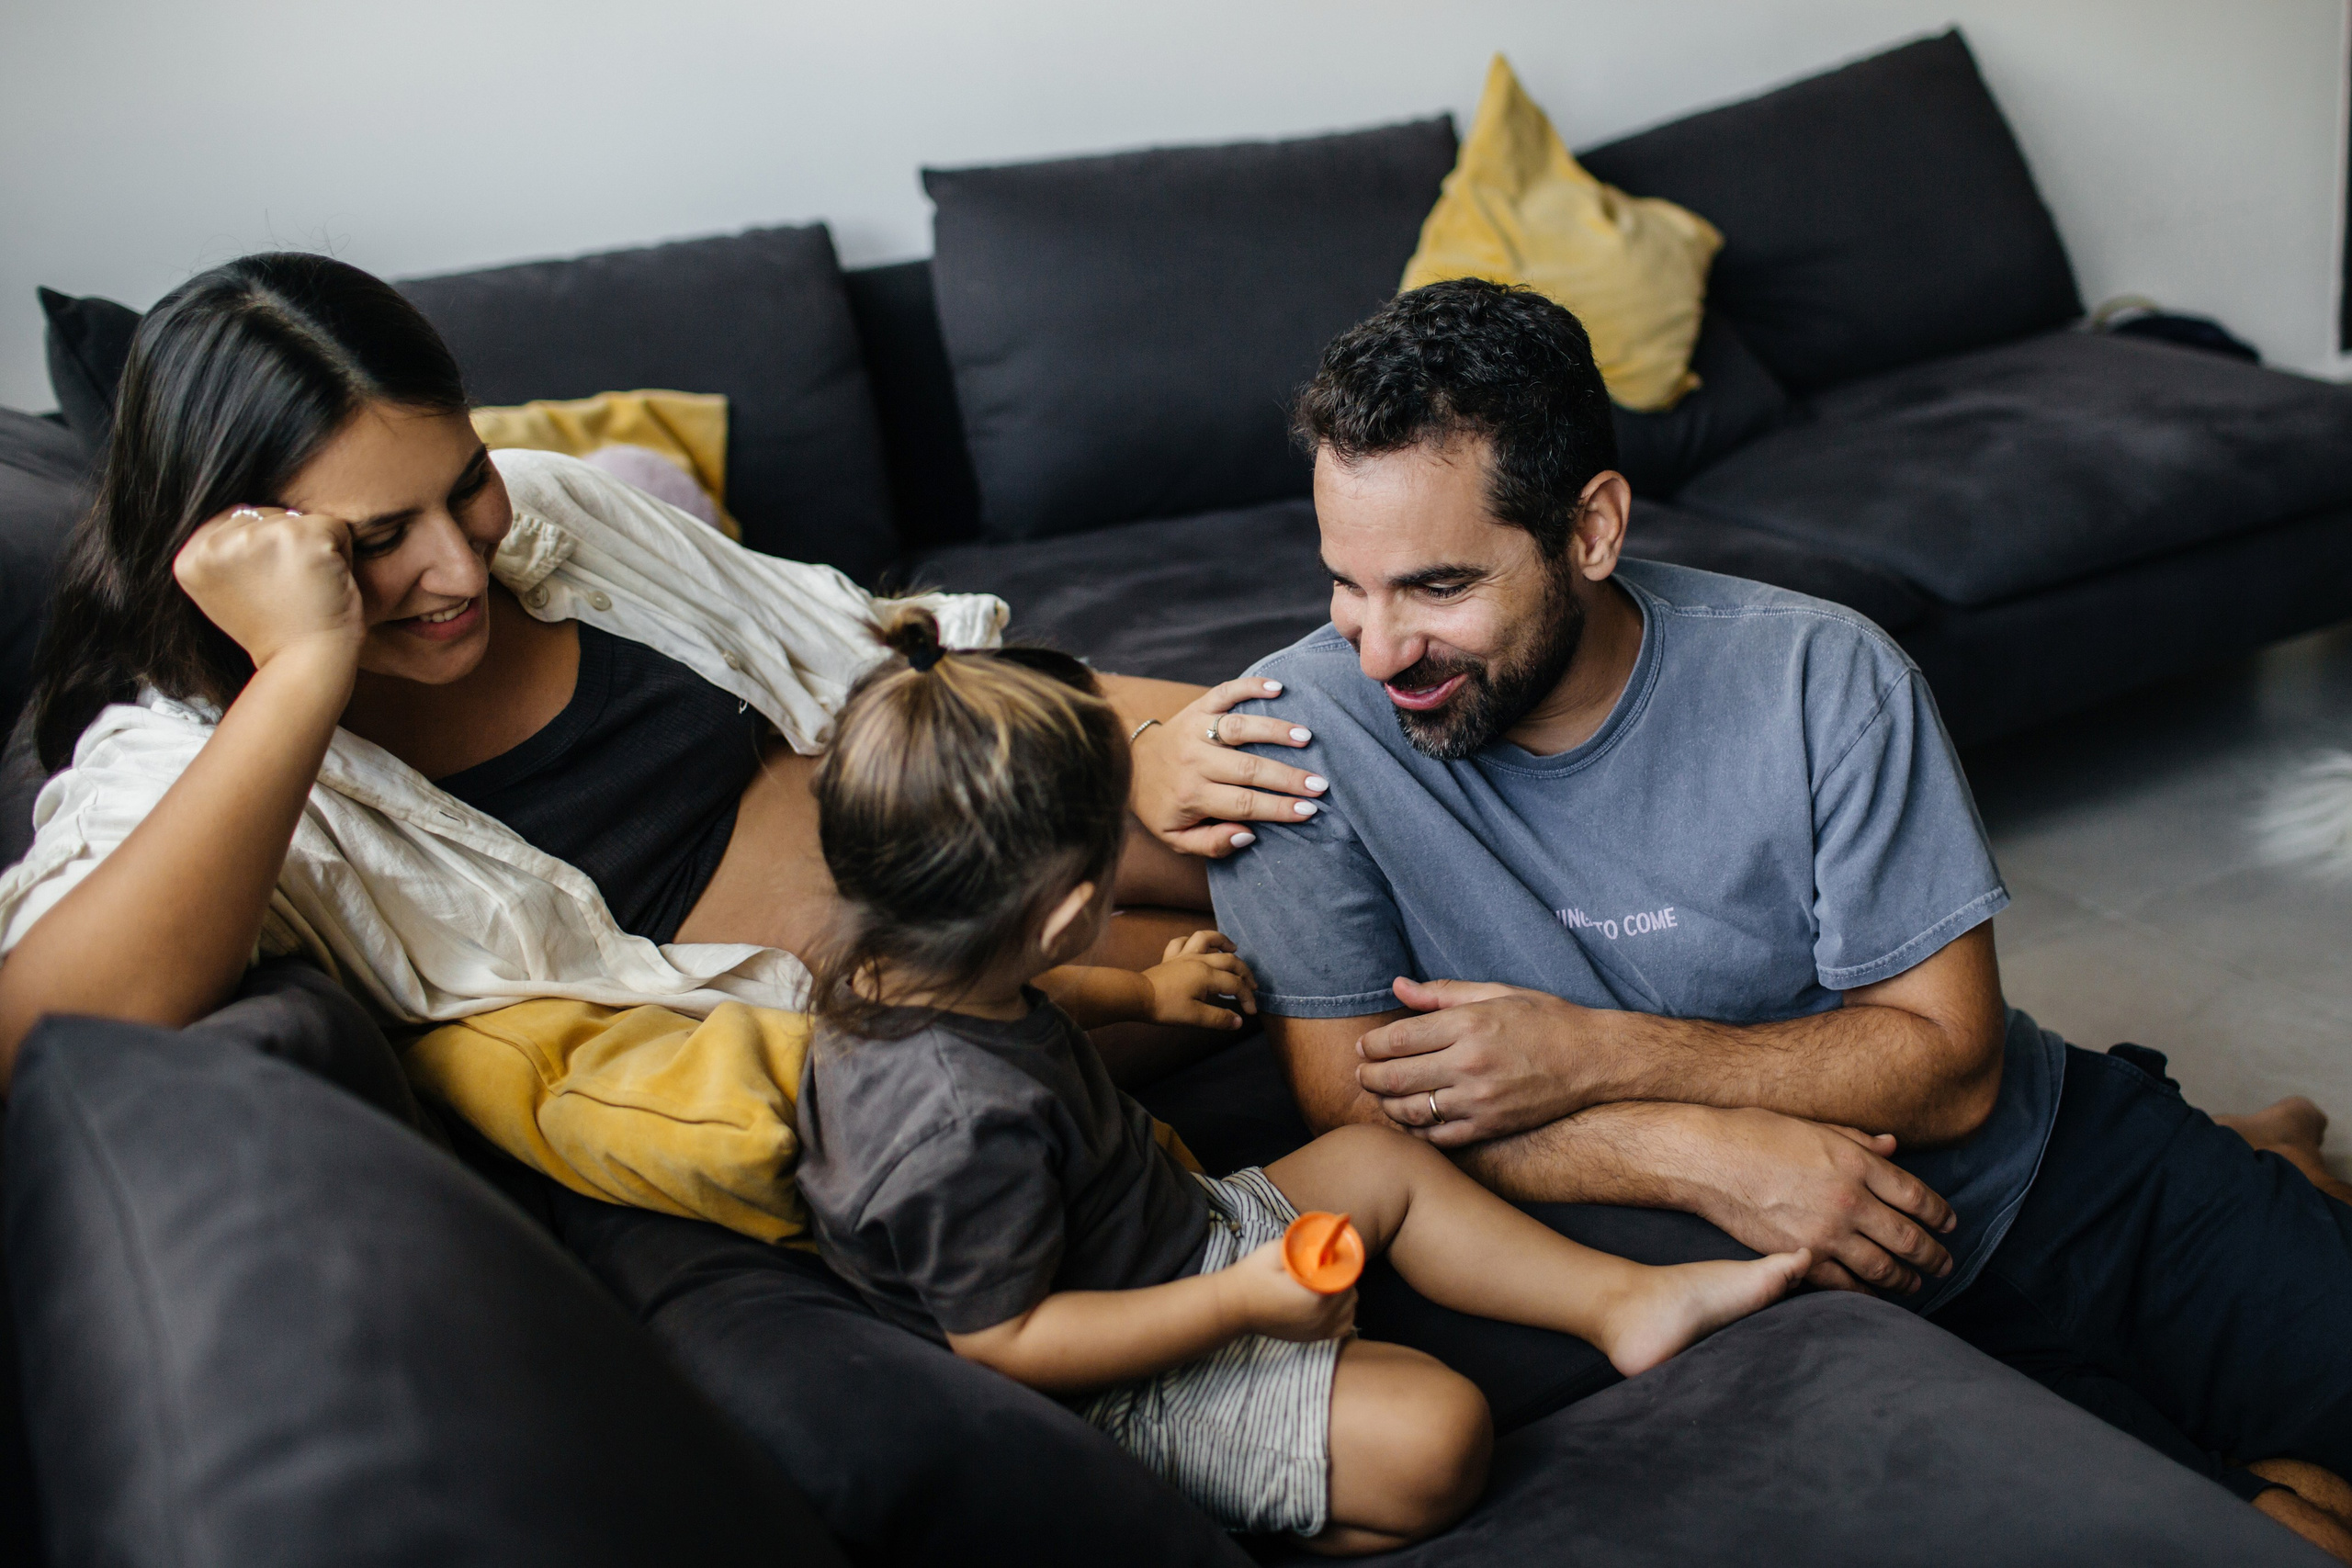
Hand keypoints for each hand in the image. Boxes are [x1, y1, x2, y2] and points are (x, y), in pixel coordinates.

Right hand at [173, 505, 364, 670]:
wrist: (304, 663)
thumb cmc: (276, 632)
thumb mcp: (225, 592)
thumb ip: (225, 553)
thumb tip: (245, 514)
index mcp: (190, 558)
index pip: (235, 518)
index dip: (263, 550)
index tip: (267, 589)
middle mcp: (216, 543)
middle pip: (267, 515)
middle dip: (286, 548)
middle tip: (289, 593)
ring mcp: (258, 537)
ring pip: (299, 519)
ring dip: (313, 550)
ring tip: (307, 590)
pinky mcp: (301, 535)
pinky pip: (335, 527)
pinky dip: (343, 554)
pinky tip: (328, 585)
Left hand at [1129, 677, 1328, 857]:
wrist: (1128, 767)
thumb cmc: (1162, 806)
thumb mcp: (1176, 838)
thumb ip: (1211, 844)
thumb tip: (1248, 834)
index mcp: (1191, 795)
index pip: (1243, 804)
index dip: (1277, 808)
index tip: (1309, 810)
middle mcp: (1193, 761)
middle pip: (1247, 769)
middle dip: (1287, 777)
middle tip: (1319, 783)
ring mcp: (1194, 730)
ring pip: (1239, 729)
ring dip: (1275, 731)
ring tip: (1306, 737)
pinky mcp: (1196, 708)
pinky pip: (1224, 693)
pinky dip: (1249, 687)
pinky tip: (1277, 687)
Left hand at [1141, 930, 1258, 1030]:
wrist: (1137, 996)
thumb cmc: (1166, 1007)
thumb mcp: (1195, 1017)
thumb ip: (1219, 1018)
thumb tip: (1239, 1021)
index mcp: (1207, 975)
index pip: (1235, 985)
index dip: (1247, 997)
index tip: (1251, 1011)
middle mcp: (1199, 960)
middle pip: (1229, 961)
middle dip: (1244, 973)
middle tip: (1252, 986)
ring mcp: (1184, 955)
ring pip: (1206, 938)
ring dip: (1222, 941)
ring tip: (1233, 948)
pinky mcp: (1170, 957)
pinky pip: (1182, 942)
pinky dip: (1193, 941)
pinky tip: (1198, 947)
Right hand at [1220, 1239, 1355, 1342]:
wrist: (1234, 1306)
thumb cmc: (1253, 1276)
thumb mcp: (1277, 1251)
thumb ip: (1303, 1243)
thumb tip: (1324, 1236)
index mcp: (1317, 1296)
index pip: (1347, 1277)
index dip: (1343, 1263)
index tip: (1334, 1254)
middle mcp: (1322, 1317)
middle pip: (1350, 1293)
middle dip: (1343, 1278)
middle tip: (1329, 1266)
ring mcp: (1318, 1330)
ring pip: (1349, 1310)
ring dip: (1344, 1296)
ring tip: (1329, 1284)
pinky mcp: (1312, 1337)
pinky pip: (1341, 1327)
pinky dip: (1342, 1315)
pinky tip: (1330, 1304)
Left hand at [1357, 977, 1593, 1146]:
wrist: (1593, 1059)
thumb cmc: (1544, 1019)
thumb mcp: (1495, 993)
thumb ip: (1442, 994)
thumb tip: (1398, 986)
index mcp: (1468, 1025)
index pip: (1398, 1039)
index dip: (1372, 1045)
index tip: (1365, 1046)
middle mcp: (1469, 1064)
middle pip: (1396, 1076)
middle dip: (1369, 1076)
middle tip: (1362, 1074)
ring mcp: (1479, 1100)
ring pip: (1411, 1110)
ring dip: (1386, 1105)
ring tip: (1381, 1096)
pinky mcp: (1490, 1127)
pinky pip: (1439, 1136)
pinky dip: (1416, 1131)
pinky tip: (1410, 1120)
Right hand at [1688, 1106, 1956, 1295]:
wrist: (1707, 1158)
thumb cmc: (1756, 1133)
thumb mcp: (1814, 1127)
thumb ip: (1858, 1140)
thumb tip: (1893, 1147)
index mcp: (1856, 1164)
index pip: (1916, 1196)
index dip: (1940, 1214)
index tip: (1950, 1224)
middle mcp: (1848, 1200)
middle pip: (1909, 1237)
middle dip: (1933, 1255)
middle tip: (1945, 1264)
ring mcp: (1825, 1232)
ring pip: (1882, 1267)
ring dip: (1906, 1280)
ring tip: (1915, 1285)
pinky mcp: (1798, 1255)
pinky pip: (1843, 1283)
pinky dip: (1864, 1292)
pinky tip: (1873, 1294)